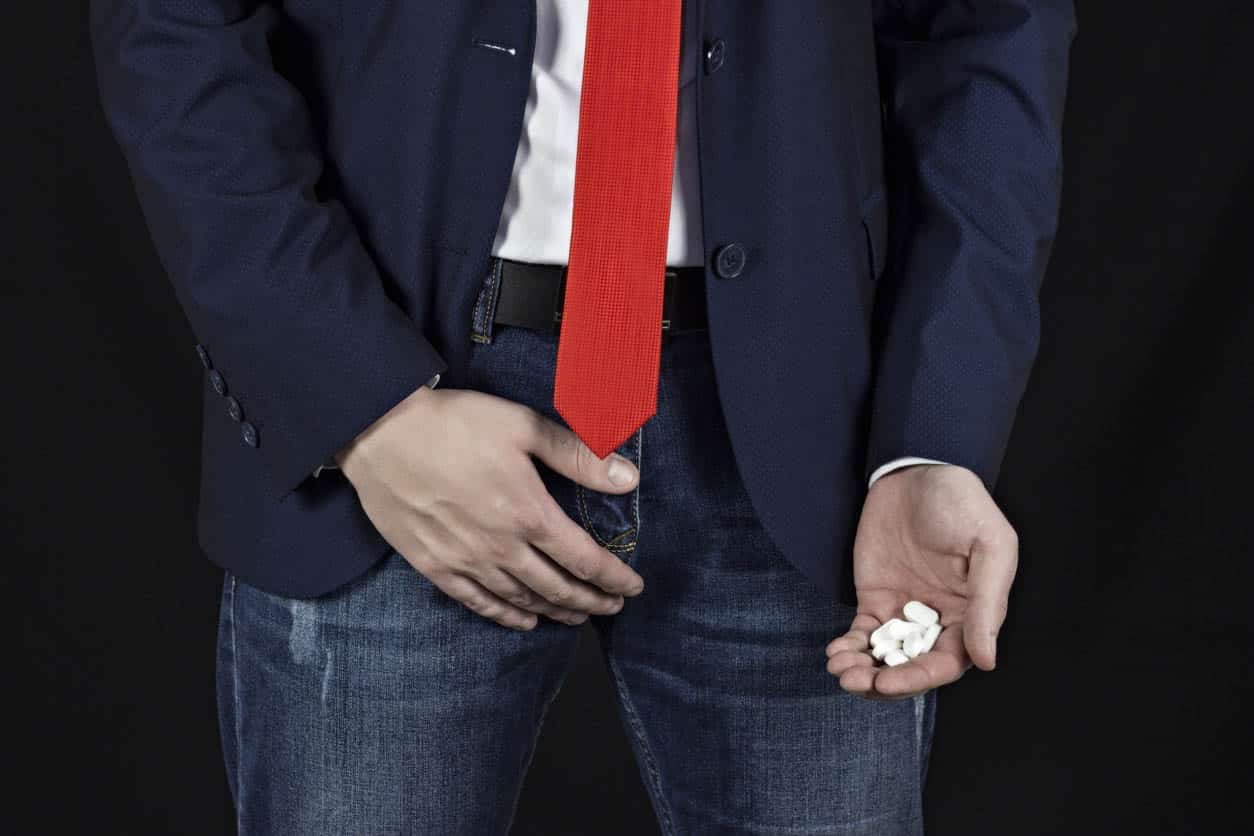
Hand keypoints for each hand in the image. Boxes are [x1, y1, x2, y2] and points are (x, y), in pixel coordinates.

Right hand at [335, 383, 645, 629]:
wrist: (379, 432)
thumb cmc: (455, 423)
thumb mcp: (523, 426)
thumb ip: (578, 455)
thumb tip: (628, 478)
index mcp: (528, 512)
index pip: (584, 559)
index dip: (613, 578)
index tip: (632, 586)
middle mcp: (501, 546)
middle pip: (557, 588)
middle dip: (591, 601)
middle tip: (612, 607)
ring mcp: (465, 561)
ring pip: (521, 600)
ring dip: (555, 612)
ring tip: (577, 617)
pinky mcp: (434, 566)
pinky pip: (478, 602)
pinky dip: (506, 616)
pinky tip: (524, 621)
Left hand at [825, 463, 1018, 699]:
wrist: (916, 471)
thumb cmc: (963, 504)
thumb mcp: (989, 547)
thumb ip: (987, 604)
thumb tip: (985, 660)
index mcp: (972, 615)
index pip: (947, 662)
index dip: (920, 678)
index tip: (889, 682)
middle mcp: (939, 620)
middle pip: (913, 667)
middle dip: (885, 682)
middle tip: (857, 683)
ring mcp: (904, 611)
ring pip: (885, 657)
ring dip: (863, 672)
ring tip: (841, 671)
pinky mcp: (876, 598)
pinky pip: (863, 634)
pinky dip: (849, 648)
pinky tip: (836, 654)